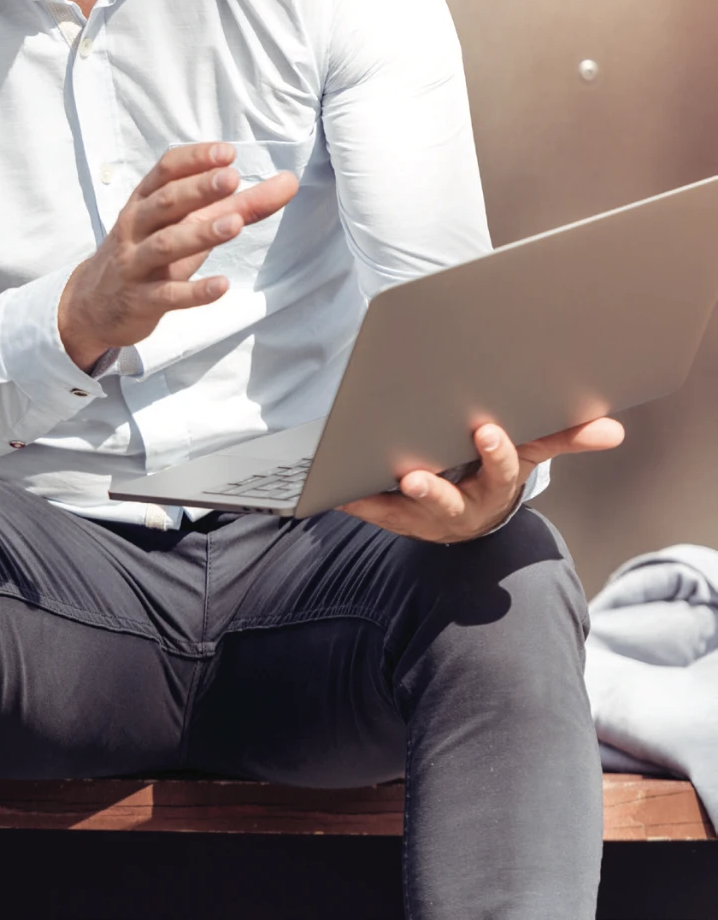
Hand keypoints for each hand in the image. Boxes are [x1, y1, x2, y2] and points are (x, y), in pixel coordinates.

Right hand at [58, 142, 299, 370]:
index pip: (166, 171)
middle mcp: (137, 227)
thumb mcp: (186, 224)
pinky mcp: (141, 300)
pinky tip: (221, 286)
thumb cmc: (149, 253)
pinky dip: (194, 291)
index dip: (195, 160)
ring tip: (233, 224)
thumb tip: (288, 183)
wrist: (94, 303)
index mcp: (145, 201)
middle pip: (165, 202)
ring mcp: (136, 263)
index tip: (228, 153)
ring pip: (165, 244)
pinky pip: (167, 295)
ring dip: (199, 234)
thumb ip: (237, 204)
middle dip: (197, 189)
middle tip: (231, 178)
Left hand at [339, 416, 623, 542]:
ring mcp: (422, 515)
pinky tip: (334, 489)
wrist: (467, 516)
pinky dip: (352, 500)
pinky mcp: (390, 516)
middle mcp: (459, 506)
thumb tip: (611, 428)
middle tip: (414, 475)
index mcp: (494, 487)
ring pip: (404, 511)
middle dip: (433, 491)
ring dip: (383, 499)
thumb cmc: (493, 472)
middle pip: (447, 501)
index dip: (495, 455)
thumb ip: (564, 438)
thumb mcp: (528, 453)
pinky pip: (368, 510)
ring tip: (366, 484)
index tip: (486, 430)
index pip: (501, 472)